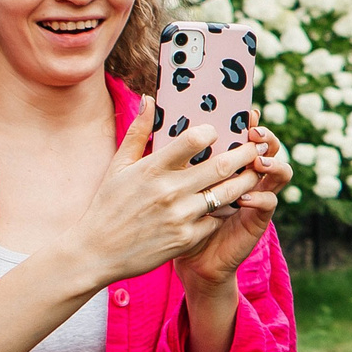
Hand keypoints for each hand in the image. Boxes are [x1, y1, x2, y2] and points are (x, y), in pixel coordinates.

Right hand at [62, 99, 274, 288]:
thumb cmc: (107, 205)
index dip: (212, 132)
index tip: (219, 131)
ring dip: (246, 181)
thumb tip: (148, 99)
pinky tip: (233, 203)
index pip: (193, 140)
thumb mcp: (118, 166)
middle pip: (222, 166)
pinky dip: (227, 210)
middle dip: (245, 154)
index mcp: (152, 168)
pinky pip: (217, 220)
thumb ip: (138, 132)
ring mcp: (180, 216)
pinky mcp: (186, 239)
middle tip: (256, 147)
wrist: (95, 252)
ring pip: (227, 194)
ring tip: (254, 172)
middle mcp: (169, 191)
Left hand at [172, 121, 291, 292]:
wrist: (176, 254)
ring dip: (272, 163)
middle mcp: (245, 175)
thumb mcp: (160, 175)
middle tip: (254, 132)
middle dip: (265, 137)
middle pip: (268, 147)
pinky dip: (261, 197)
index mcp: (225, 161)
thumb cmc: (165, 213)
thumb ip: (160, 143)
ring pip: (279, 171)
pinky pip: (269, 203)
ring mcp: (255, 195)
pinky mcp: (256, 219)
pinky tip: (245, 196)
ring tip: (257, 161)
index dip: (250, 122)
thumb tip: (147, 100)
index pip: (245, 134)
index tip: (245, 112)